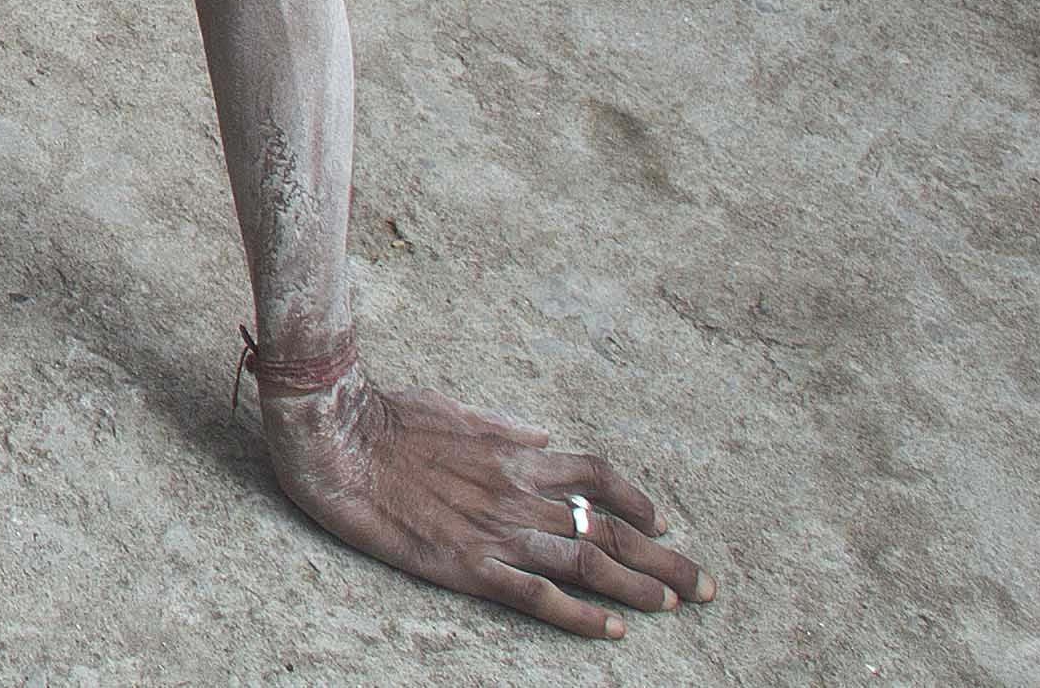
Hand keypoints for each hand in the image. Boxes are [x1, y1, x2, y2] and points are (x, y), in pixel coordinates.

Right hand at [257, 356, 710, 638]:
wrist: (336, 435)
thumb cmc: (386, 415)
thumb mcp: (455, 407)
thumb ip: (503, 426)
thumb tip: (543, 436)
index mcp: (515, 454)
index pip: (597, 478)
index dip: (638, 502)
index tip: (662, 523)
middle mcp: (518, 492)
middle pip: (609, 527)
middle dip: (664, 559)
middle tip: (704, 586)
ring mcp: (495, 530)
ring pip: (586, 562)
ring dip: (637, 588)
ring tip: (672, 607)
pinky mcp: (465, 564)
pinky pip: (535, 594)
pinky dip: (578, 614)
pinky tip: (609, 632)